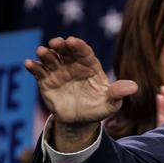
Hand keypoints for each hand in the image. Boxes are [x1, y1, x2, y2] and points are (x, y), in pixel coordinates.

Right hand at [25, 36, 136, 150]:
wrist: (81, 121)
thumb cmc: (98, 108)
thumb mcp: (111, 104)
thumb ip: (119, 93)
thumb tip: (134, 87)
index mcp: (90, 66)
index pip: (84, 52)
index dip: (79, 46)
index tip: (73, 41)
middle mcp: (73, 65)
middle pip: (66, 51)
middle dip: (61, 45)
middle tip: (56, 42)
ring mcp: (59, 72)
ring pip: (51, 58)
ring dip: (45, 53)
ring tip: (42, 51)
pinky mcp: (46, 81)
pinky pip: (39, 72)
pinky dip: (33, 67)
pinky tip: (29, 64)